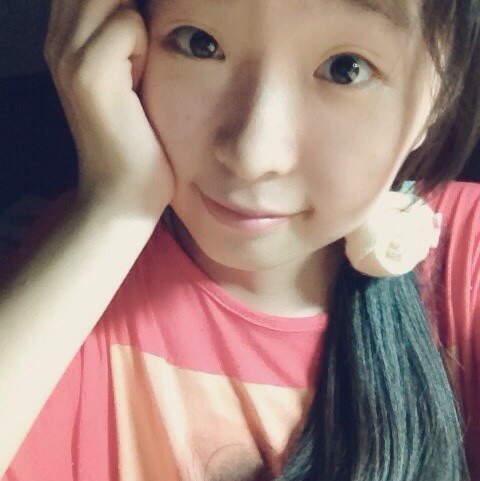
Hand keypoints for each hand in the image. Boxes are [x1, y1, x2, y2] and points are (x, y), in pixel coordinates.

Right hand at [44, 0, 174, 215]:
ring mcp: (69, 57)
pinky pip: (130, 25)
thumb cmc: (135, 141)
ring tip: (136, 74)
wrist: (122, 193)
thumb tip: (139, 7)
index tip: (135, 37)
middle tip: (139, 60)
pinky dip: (144, 51)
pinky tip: (138, 87)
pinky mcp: (90, 74)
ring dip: (138, 27)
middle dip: (130, 9)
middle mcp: (58, 42)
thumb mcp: (126, 78)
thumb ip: (122, 36)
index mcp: (65, 41)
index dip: (118, 2)